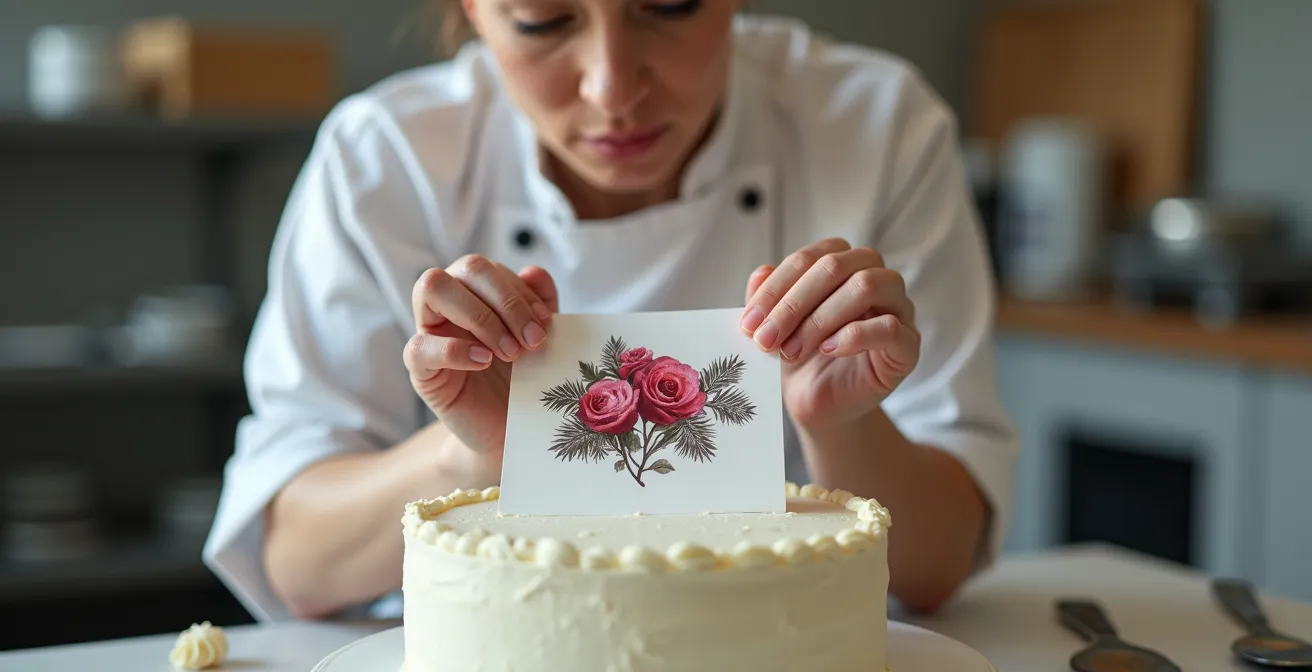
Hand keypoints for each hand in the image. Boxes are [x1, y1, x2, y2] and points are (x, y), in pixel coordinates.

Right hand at [403, 255, 556, 466]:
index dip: (521, 291)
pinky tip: (484, 361)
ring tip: (510, 352)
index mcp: (477, 292)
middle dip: (506, 300)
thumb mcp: (539, 341)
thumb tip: (533, 271)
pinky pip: (419, 346)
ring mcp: (430, 333)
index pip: (492, 268)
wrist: (508, 431)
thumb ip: (540, 306)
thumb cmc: (521, 381)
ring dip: (479, 316)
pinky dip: (454, 349)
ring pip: (431, 287)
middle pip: (466, 267)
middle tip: (532, 339)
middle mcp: (450, 304)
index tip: (546, 323)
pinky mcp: (421, 370)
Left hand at [741, 237, 919, 426]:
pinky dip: (854, 336)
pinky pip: (891, 327)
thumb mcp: (776, 327)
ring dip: (819, 319)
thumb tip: (760, 273)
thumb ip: (768, 299)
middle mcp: (876, 277)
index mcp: (844, 263)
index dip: (776, 286)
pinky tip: (827, 351)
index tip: (750, 321)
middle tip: (764, 338)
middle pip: (836, 266)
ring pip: (867, 286)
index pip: (811, 258)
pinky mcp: (908, 345)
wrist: (822, 404)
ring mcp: (898, 308)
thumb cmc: (801, 358)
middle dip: (792, 304)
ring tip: (790, 351)